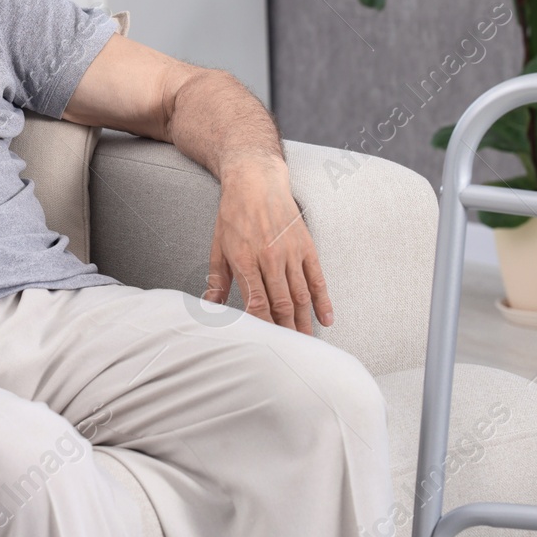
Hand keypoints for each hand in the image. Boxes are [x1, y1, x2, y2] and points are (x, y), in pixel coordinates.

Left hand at [204, 156, 332, 333]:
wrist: (256, 181)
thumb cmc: (233, 215)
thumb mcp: (217, 246)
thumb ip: (216, 278)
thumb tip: (210, 304)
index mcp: (245, 260)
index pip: (257, 303)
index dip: (263, 327)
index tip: (266, 346)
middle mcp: (270, 258)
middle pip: (282, 305)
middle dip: (286, 333)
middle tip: (291, 355)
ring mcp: (291, 252)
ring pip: (301, 295)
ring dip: (305, 323)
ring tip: (307, 345)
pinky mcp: (306, 246)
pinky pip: (317, 278)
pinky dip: (323, 301)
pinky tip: (327, 320)